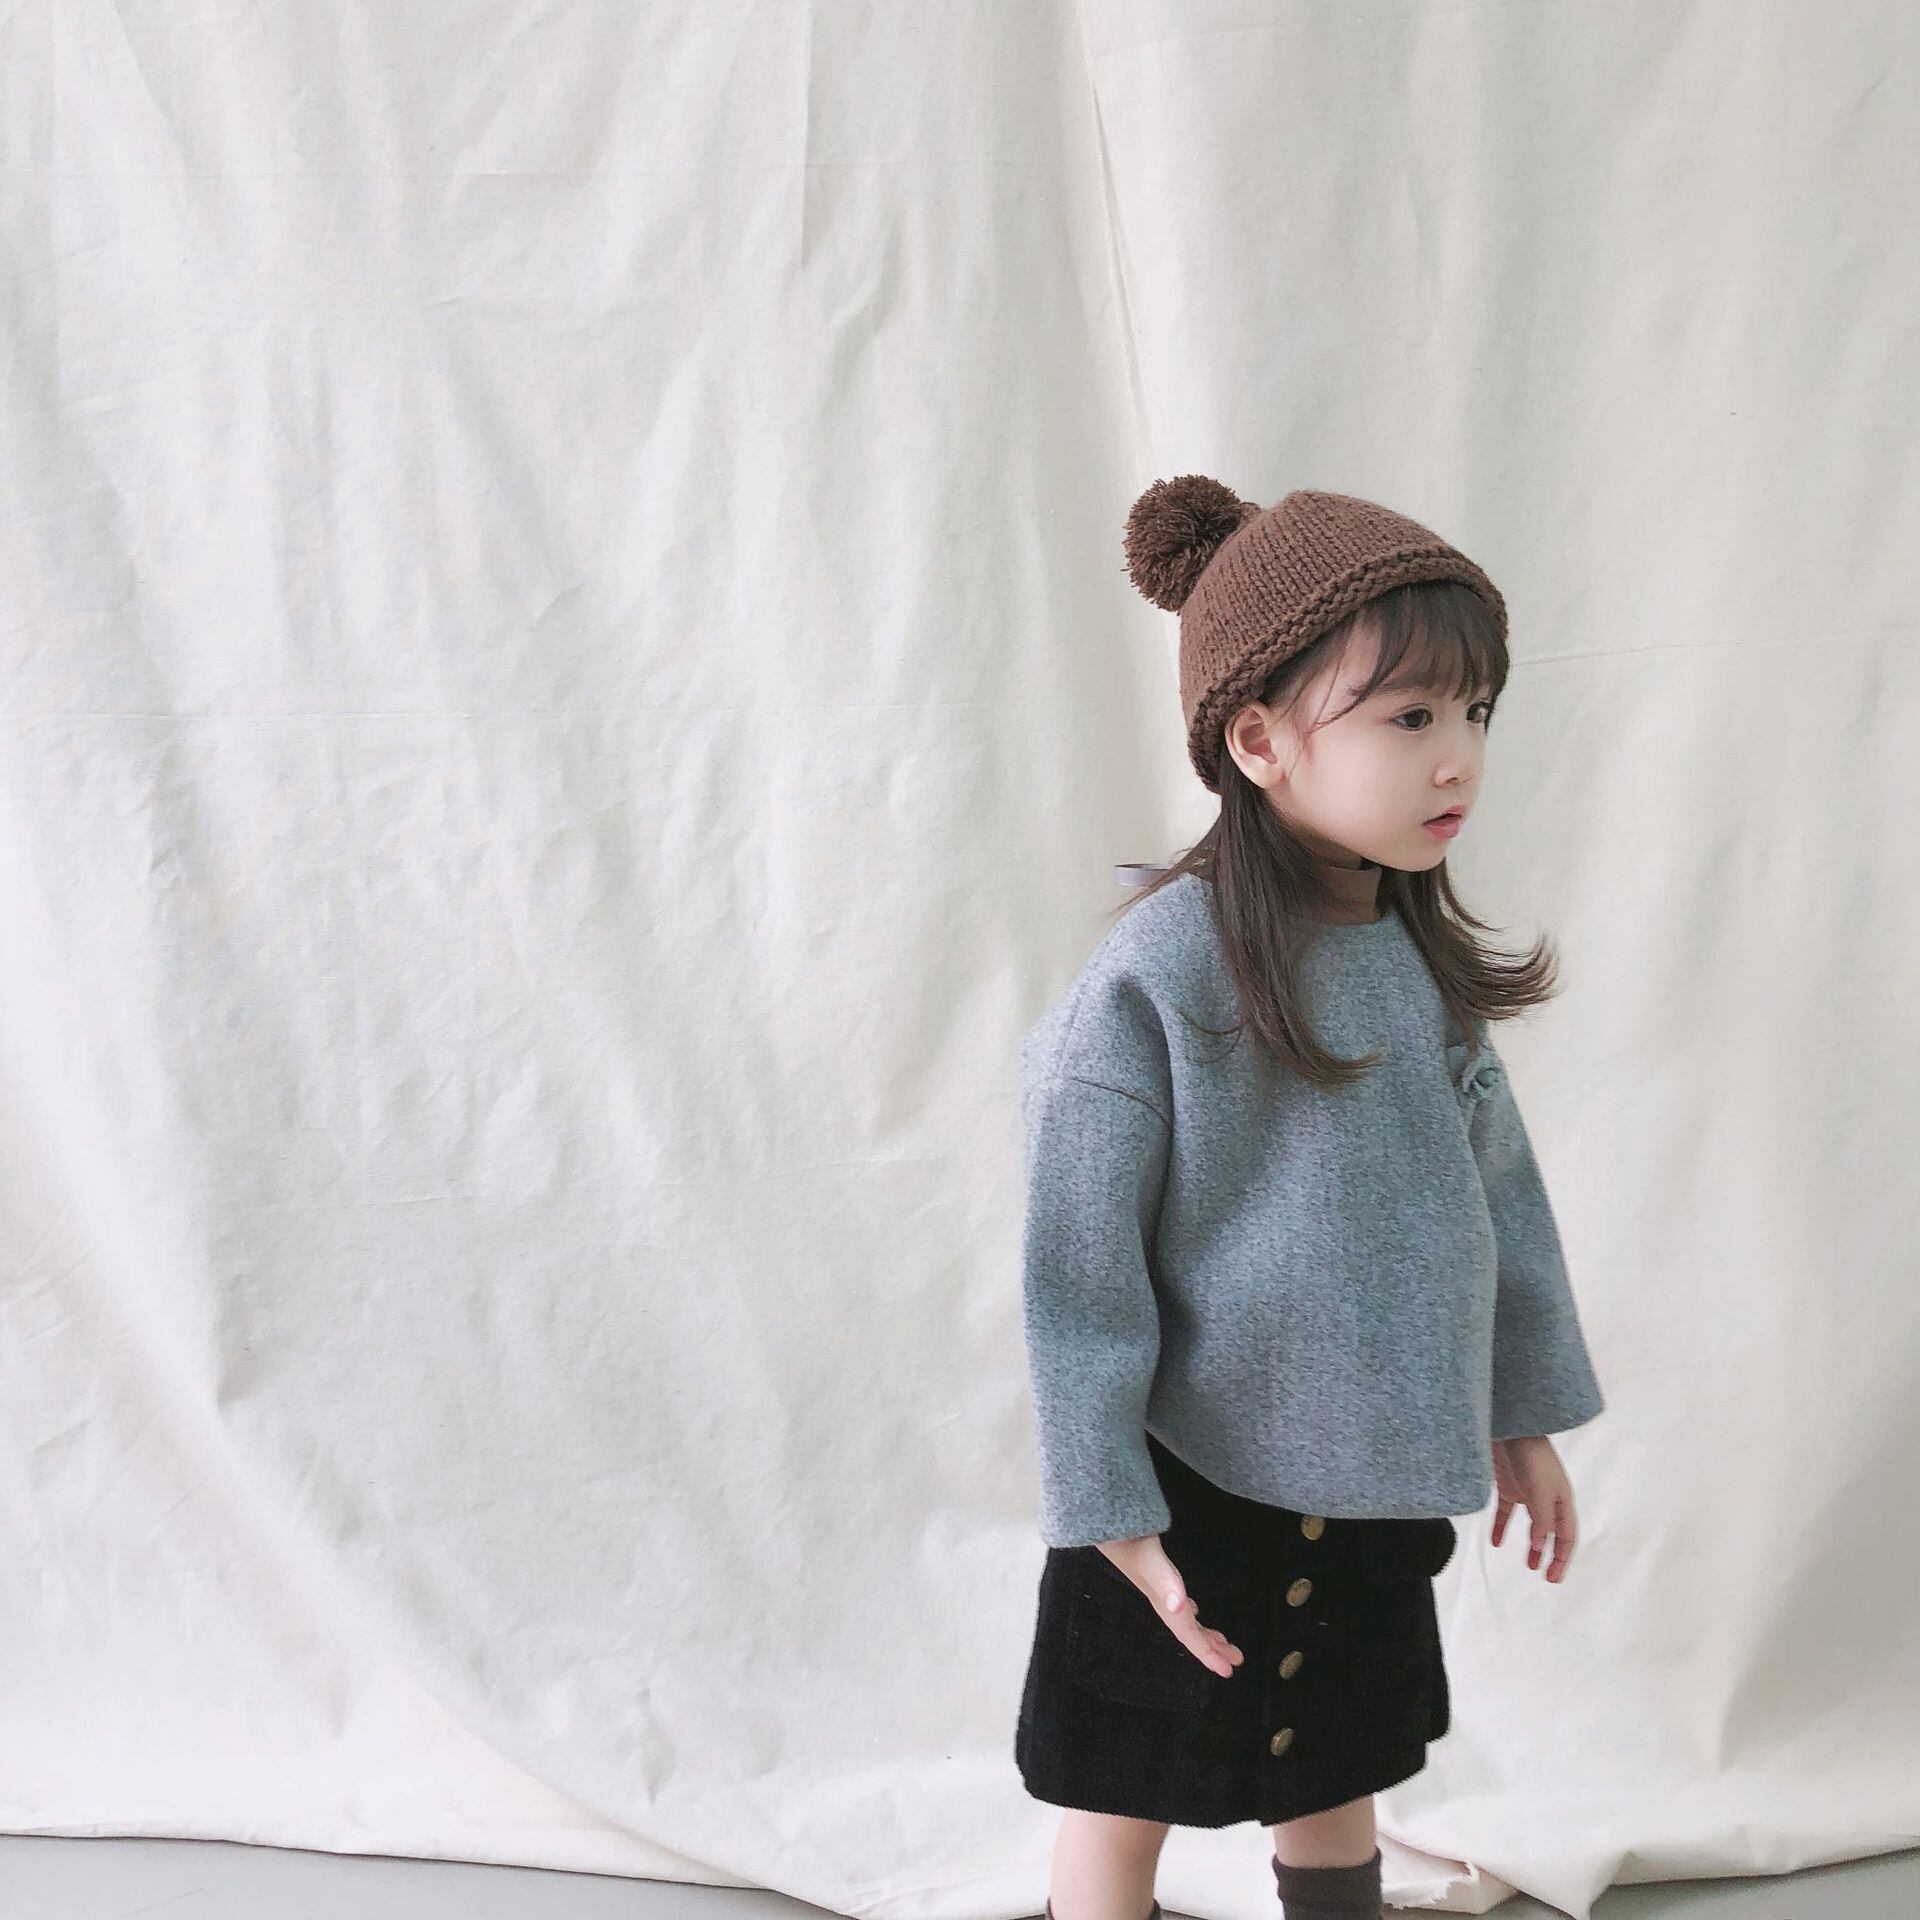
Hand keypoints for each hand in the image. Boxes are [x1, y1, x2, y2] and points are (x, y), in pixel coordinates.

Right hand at [1097, 1534, 1244, 1676]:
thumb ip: (1163, 1579)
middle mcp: (1159, 1596)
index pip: (1187, 1633)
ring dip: (1203, 1632)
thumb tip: (1180, 1606)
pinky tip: (1191, 1610)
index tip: (1227, 1671)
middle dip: (1211, 1647)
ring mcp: (1156, 1584)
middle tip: (1235, 1660)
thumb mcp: (1147, 1556)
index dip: (1207, 1653)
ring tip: (1222, 1642)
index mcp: (1161, 1598)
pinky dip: (1188, 1611)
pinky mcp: (1155, 1570)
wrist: (1099, 1520)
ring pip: (1184, 1617)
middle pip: (1188, 1630)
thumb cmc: (1123, 1537)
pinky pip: (1177, 1601)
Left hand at [1490, 1436, 1579, 1581]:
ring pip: (1531, 1525)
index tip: (1553, 1577)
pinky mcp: (1507, 1485)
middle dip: (1551, 1555)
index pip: (1567, 1536)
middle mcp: (1547, 1498)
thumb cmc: (1532, 1455)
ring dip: (1531, 1544)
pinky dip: (1501, 1526)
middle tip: (1545, 1575)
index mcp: (1561, 1500)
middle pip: (1552, 1533)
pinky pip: (1506, 1512)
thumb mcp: (1540, 1492)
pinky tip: (1495, 1541)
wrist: (1510, 1427)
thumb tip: (1541, 1546)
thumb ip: (1541, 1520)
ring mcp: (1527, 1492)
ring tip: (1528, 1563)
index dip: (1562, 1558)